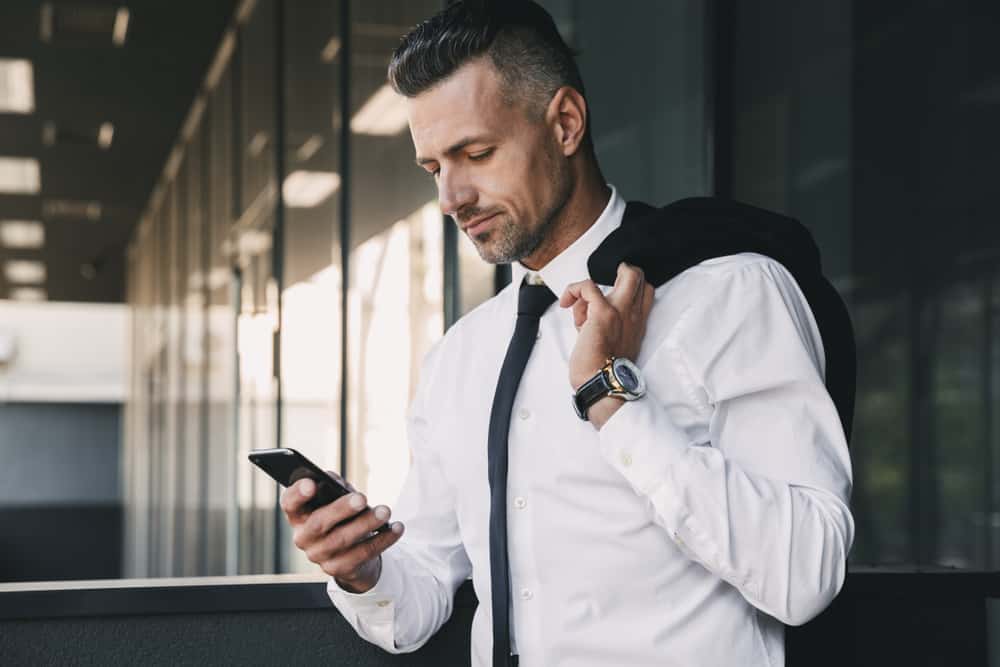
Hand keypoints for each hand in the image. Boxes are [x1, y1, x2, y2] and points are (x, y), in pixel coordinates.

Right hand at [280, 475, 404, 592]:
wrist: (351, 554)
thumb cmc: (342, 518)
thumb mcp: (336, 500)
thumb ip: (333, 488)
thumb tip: (333, 479)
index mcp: (299, 516)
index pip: (290, 504)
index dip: (297, 494)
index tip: (312, 483)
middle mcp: (304, 538)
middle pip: (318, 523)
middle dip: (341, 509)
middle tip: (362, 498)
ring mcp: (319, 556)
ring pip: (342, 540)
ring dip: (366, 524)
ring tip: (385, 511)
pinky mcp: (338, 569)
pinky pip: (362, 554)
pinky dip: (382, 539)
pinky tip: (397, 528)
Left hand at [559, 262, 654, 423]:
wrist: (601, 384)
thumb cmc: (601, 371)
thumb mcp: (610, 345)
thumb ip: (604, 325)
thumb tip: (584, 310)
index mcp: (636, 324)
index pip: (646, 292)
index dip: (627, 286)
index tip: (607, 297)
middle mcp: (634, 315)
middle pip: (640, 277)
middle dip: (621, 271)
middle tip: (598, 289)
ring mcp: (622, 311)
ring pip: (627, 273)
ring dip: (594, 287)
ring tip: (578, 311)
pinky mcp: (603, 312)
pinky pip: (588, 286)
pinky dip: (574, 289)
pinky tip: (566, 303)